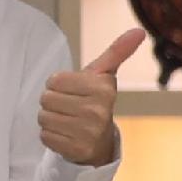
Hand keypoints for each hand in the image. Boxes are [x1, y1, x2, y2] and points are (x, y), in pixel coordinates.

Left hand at [38, 27, 144, 168]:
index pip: (53, 80)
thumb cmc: (95, 101)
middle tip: (70, 108)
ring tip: (68, 121)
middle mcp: (97, 110)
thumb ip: (116, 52)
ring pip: (43, 117)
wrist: (101, 142)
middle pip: (45, 99)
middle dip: (53, 102)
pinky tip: (66, 135)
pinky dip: (51, 136)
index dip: (58, 85)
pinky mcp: (76, 149)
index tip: (73, 91)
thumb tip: (138, 31)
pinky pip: (45, 136)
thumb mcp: (104, 76)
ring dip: (50, 119)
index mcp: (103, 88)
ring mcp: (87, 132)